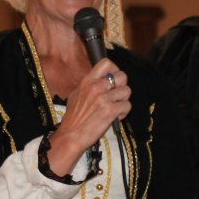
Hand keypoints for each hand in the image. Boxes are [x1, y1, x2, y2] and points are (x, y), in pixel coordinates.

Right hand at [46, 58, 131, 175]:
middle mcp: (96, 87)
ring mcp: (104, 98)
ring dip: (123, 100)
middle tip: (116, 97)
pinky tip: (115, 117)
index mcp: (87, 81)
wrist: (71, 135)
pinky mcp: (110, 110)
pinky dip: (124, 113)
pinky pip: (127, 105)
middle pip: (122, 76)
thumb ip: (88, 85)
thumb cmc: (73, 118)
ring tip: (116, 108)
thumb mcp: (76, 95)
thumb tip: (99, 80)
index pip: (106, 63)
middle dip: (122, 87)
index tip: (114, 80)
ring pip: (127, 91)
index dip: (115, 70)